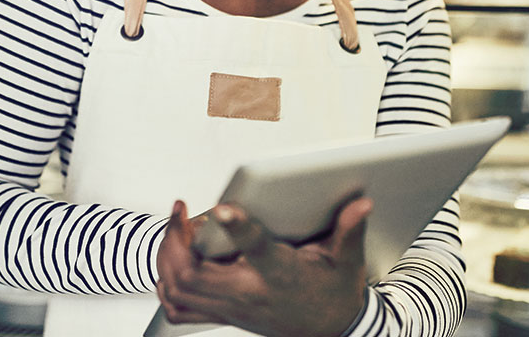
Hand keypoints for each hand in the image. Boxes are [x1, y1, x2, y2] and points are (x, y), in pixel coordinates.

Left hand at [156, 196, 372, 336]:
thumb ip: (349, 231)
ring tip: (176, 229)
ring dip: (168, 257)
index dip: (237, 228)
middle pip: (194, 274)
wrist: (333, 333)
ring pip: (179, 289)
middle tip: (181, 211)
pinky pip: (179, 307)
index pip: (256, 250)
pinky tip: (173, 261)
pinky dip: (167, 284)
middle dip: (177, 239)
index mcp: (281, 275)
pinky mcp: (224, 315)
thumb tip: (361, 204)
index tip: (222, 208)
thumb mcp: (349, 263)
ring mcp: (233, 309)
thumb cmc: (335, 295)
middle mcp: (250, 295)